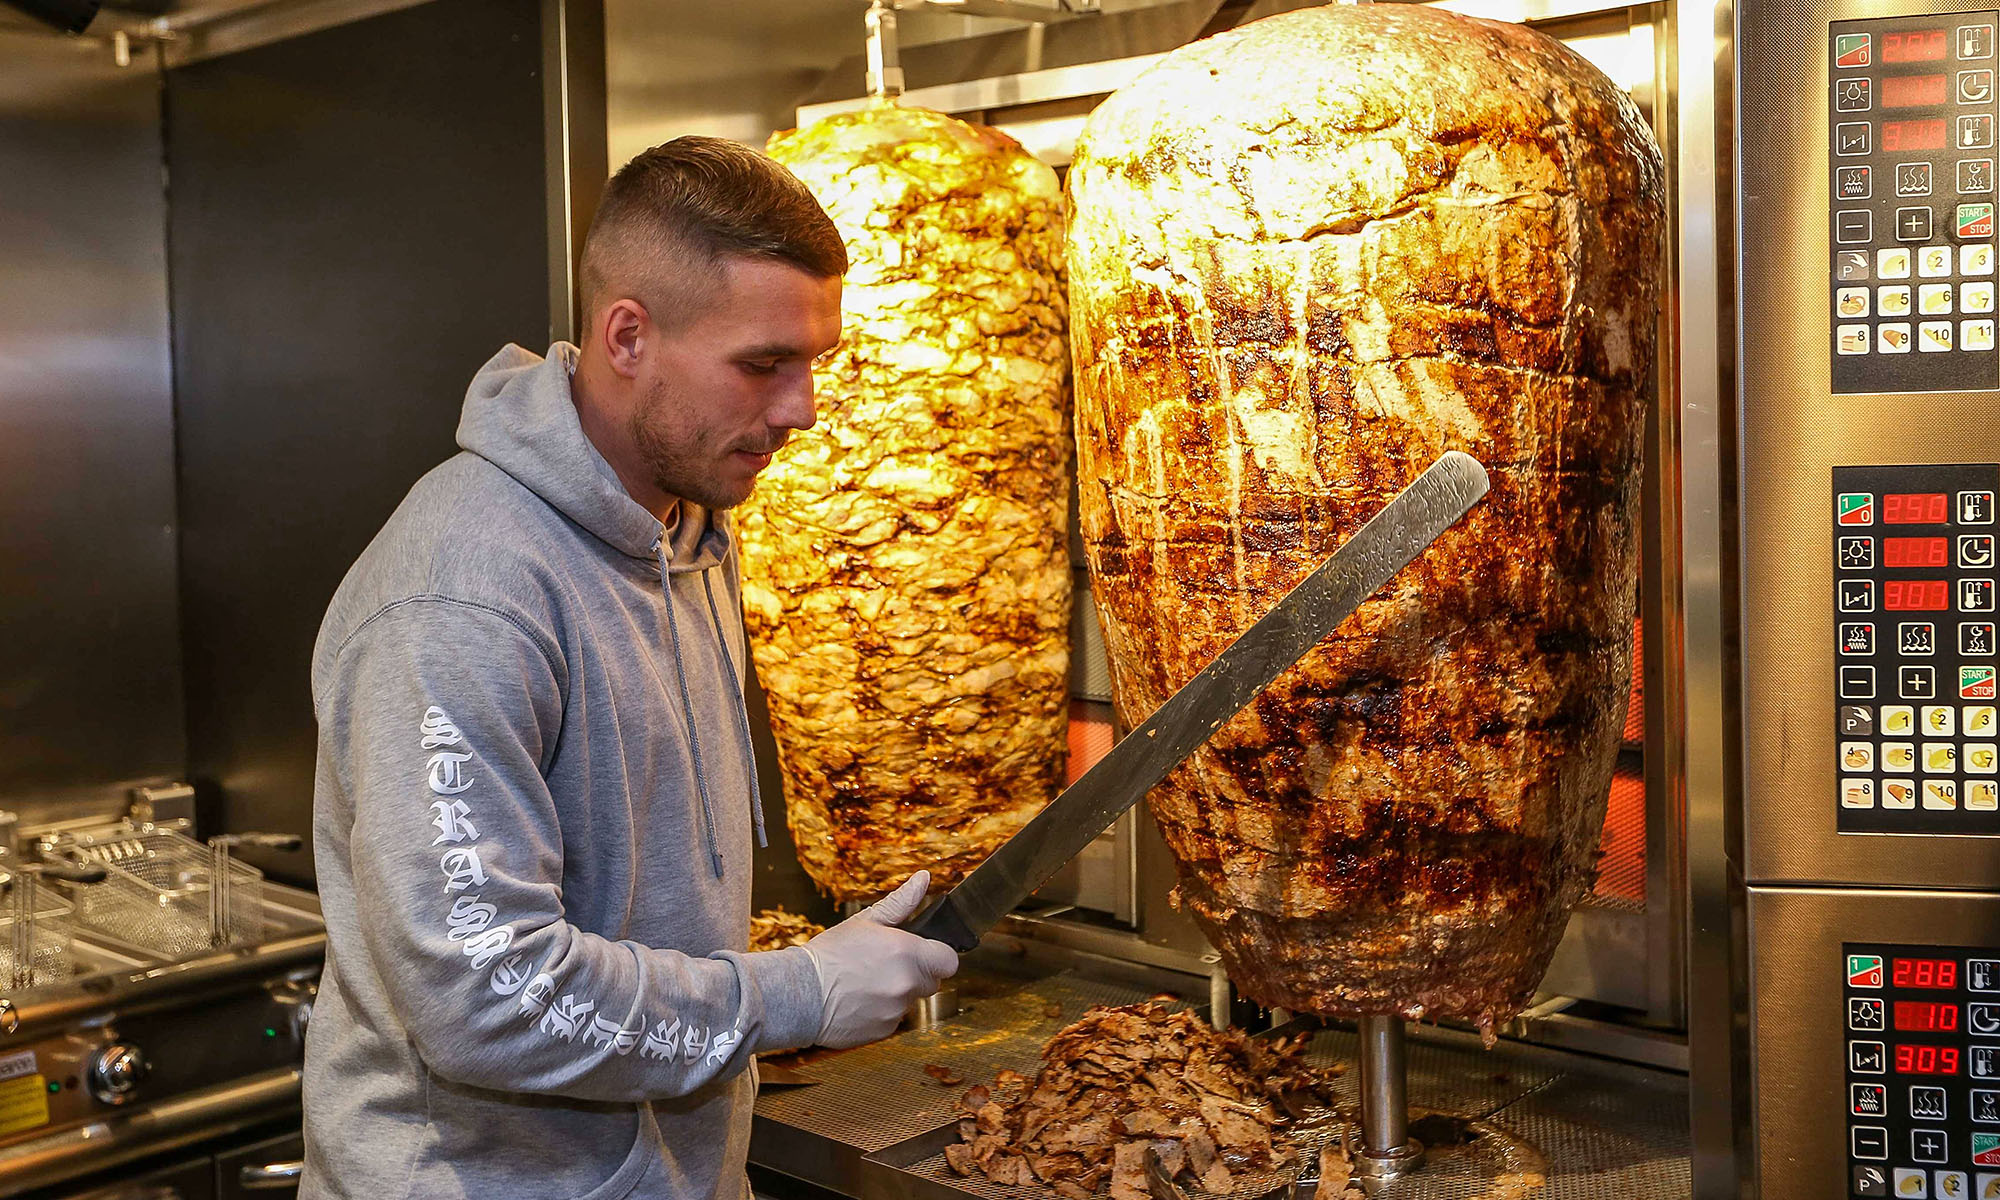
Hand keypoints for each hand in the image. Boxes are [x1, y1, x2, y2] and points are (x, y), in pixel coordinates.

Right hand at [802, 871, 960, 1048]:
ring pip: (910, 1001)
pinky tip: (859, 1001)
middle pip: (931, 982)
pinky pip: (893, 1020)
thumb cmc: (829, 954)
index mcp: (907, 952)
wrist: (798, 992)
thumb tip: (923, 880)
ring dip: (896, 993)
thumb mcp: (865, 921)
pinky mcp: (883, 1031)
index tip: (922, 953)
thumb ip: (901, 902)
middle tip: (884, 965)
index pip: (949, 960)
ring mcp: (896, 1011)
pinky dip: (881, 1012)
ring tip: (865, 983)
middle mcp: (906, 984)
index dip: (937, 955)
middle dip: (916, 973)